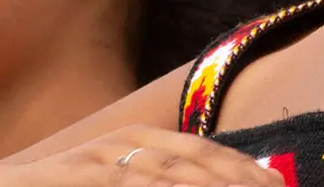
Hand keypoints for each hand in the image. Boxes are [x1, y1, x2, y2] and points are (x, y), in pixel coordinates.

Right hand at [0, 125, 283, 186]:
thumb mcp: (113, 180)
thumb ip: (154, 179)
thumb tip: (214, 181)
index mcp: (137, 140)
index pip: (203, 152)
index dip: (242, 169)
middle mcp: (124, 143)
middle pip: (195, 161)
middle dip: (237, 180)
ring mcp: (100, 159)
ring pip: (168, 175)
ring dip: (208, 184)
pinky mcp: (81, 176)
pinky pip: (128, 184)